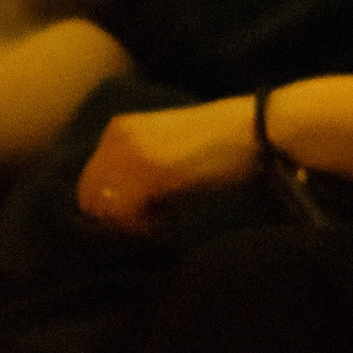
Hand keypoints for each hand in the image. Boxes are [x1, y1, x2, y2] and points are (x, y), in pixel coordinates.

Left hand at [76, 96, 259, 233]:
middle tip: (157, 218)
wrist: (262, 127)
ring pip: (107, 209)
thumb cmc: (226, 138)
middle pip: (91, 197)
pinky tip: (174, 216)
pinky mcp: (148, 172)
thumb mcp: (169, 145)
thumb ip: (139, 163)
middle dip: (119, 215)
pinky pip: (128, 215)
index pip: (90, 181)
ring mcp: (130, 154)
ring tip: (166, 218)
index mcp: (119, 127)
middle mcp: (116, 137)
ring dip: (133, 222)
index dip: (114, 203)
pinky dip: (148, 225)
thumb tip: (118, 201)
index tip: (146, 209)